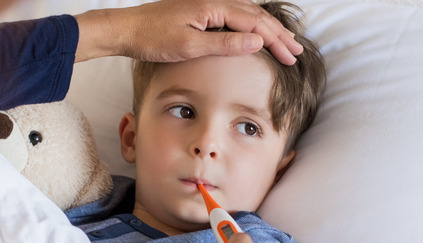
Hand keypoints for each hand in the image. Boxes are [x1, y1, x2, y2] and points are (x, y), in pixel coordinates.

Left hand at [75, 0, 302, 64]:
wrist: (126, 30)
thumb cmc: (153, 39)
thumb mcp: (189, 46)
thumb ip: (225, 44)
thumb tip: (258, 41)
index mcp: (214, 8)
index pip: (256, 23)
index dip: (276, 40)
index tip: (291, 57)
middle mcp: (214, 3)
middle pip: (256, 16)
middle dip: (278, 34)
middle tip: (296, 52)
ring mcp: (206, 7)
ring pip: (246, 14)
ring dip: (266, 29)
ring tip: (282, 42)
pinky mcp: (199, 14)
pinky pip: (233, 17)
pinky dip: (249, 25)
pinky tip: (253, 34)